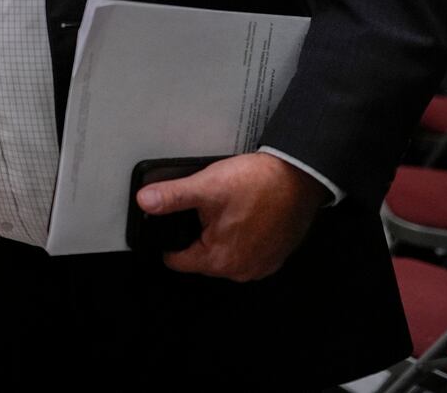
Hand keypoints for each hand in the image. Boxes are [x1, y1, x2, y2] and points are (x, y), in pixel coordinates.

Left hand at [135, 152, 324, 281]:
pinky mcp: (274, 255)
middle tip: (207, 207)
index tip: (172, 221)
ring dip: (221, 235)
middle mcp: (240, 270)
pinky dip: (242, 235)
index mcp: (219, 260)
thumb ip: (172, 197)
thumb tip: (145, 201)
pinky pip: (246, 249)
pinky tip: (245, 214)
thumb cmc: (259, 184)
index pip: (176, 260)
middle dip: (197, 233)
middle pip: (200, 256)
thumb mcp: (207, 186)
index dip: (169, 238)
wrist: (300, 176)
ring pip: (223, 253)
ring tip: (228, 208)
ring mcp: (260, 264)